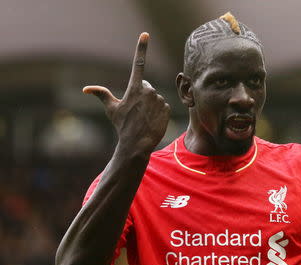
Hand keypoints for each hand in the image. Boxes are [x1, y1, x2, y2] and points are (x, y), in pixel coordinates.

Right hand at [83, 33, 170, 156]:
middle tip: (136, 109)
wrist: (137, 144)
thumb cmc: (122, 126)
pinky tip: (152, 120)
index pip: (138, 63)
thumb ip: (101, 95)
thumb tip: (85, 89)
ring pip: (155, 97)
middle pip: (146, 86)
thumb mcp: (111, 109)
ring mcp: (159, 100)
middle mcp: (148, 91)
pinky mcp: (167, 108)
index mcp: (134, 88)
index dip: (141, 48)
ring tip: (143, 117)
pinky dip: (158, 111)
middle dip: (142, 94)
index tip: (144, 34)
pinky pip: (163, 105)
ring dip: (150, 104)